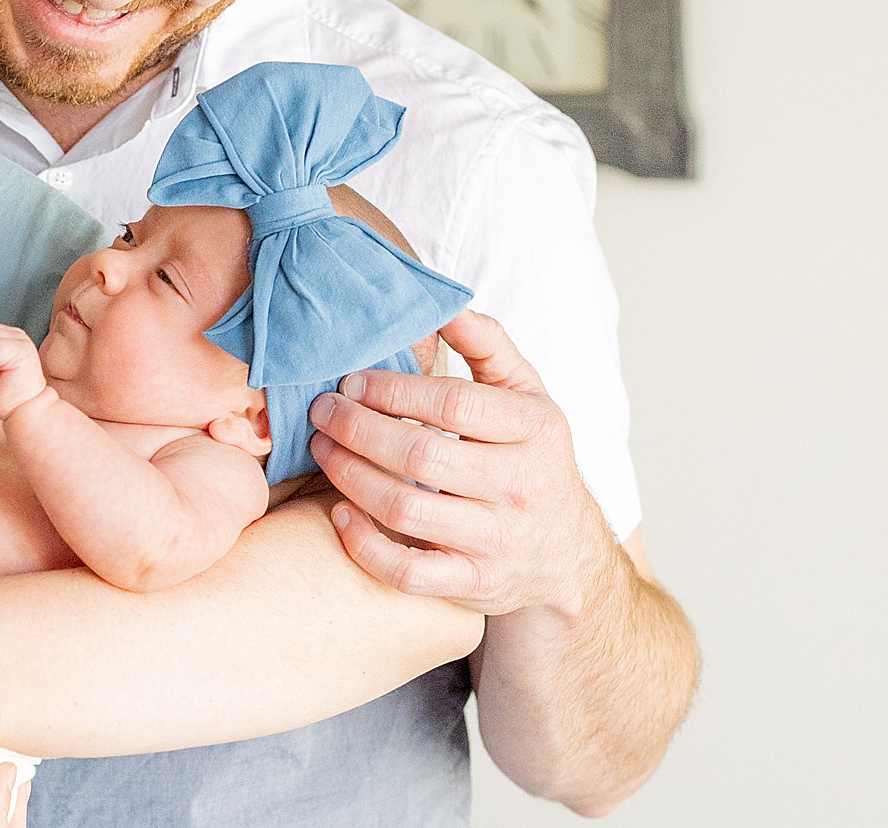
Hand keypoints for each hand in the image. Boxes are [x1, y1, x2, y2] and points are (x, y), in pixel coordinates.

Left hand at [307, 309, 615, 617]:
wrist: (567, 556)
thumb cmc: (532, 458)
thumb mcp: (527, 395)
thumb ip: (486, 344)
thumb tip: (442, 302)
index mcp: (535, 429)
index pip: (451, 405)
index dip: (391, 391)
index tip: (350, 381)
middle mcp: (522, 487)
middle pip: (420, 457)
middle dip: (357, 430)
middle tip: (321, 411)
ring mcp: (498, 541)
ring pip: (405, 510)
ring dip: (348, 476)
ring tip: (321, 449)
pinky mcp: (474, 585)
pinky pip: (407, 571)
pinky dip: (363, 544)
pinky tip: (338, 513)